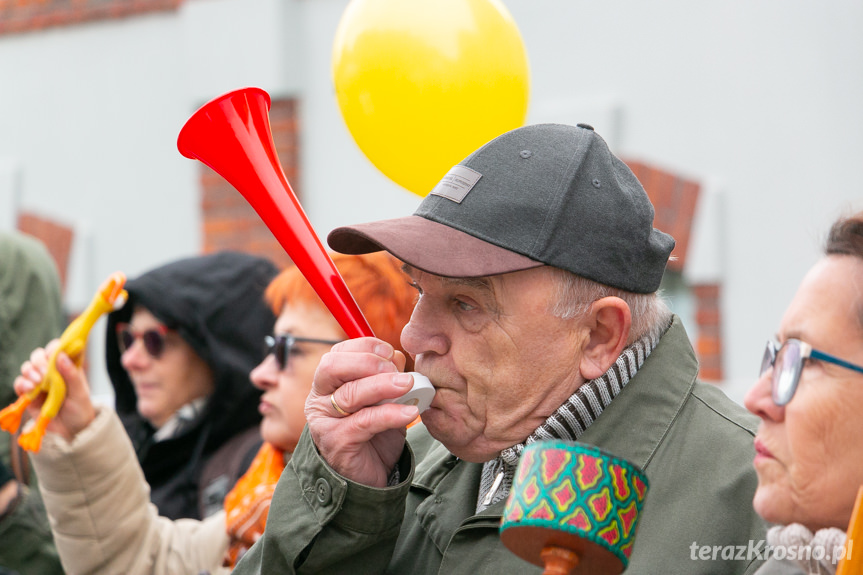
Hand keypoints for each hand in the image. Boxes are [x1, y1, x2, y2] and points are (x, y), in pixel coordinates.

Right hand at [13, 340, 95, 441]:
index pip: (58, 349)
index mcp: (67, 366)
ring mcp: (39, 382)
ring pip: (27, 367)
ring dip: (30, 371)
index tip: (54, 353)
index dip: (55, 348)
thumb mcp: (80, 392)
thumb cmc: (80, 409)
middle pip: (39, 356)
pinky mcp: (29, 394)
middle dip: (39, 360)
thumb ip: (72, 375)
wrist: (71, 431)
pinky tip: (30, 389)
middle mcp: (51, 371)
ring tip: (38, 382)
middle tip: (43, 371)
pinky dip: (22, 383)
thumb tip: (61, 356)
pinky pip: (20, 383)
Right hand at [305, 337, 418, 487]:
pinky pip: (365, 421)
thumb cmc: (373, 434)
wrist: (369, 477)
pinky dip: (390, 414)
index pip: (336, 354)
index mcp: (327, 384)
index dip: (363, 347)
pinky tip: (410, 412)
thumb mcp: (381, 400)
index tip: (389, 350)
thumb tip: (396, 356)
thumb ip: (385, 377)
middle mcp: (319, 400)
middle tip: (395, 369)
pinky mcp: (338, 442)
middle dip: (367, 362)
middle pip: (333, 368)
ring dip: (383, 385)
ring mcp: (325, 422)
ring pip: (350, 394)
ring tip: (409, 385)